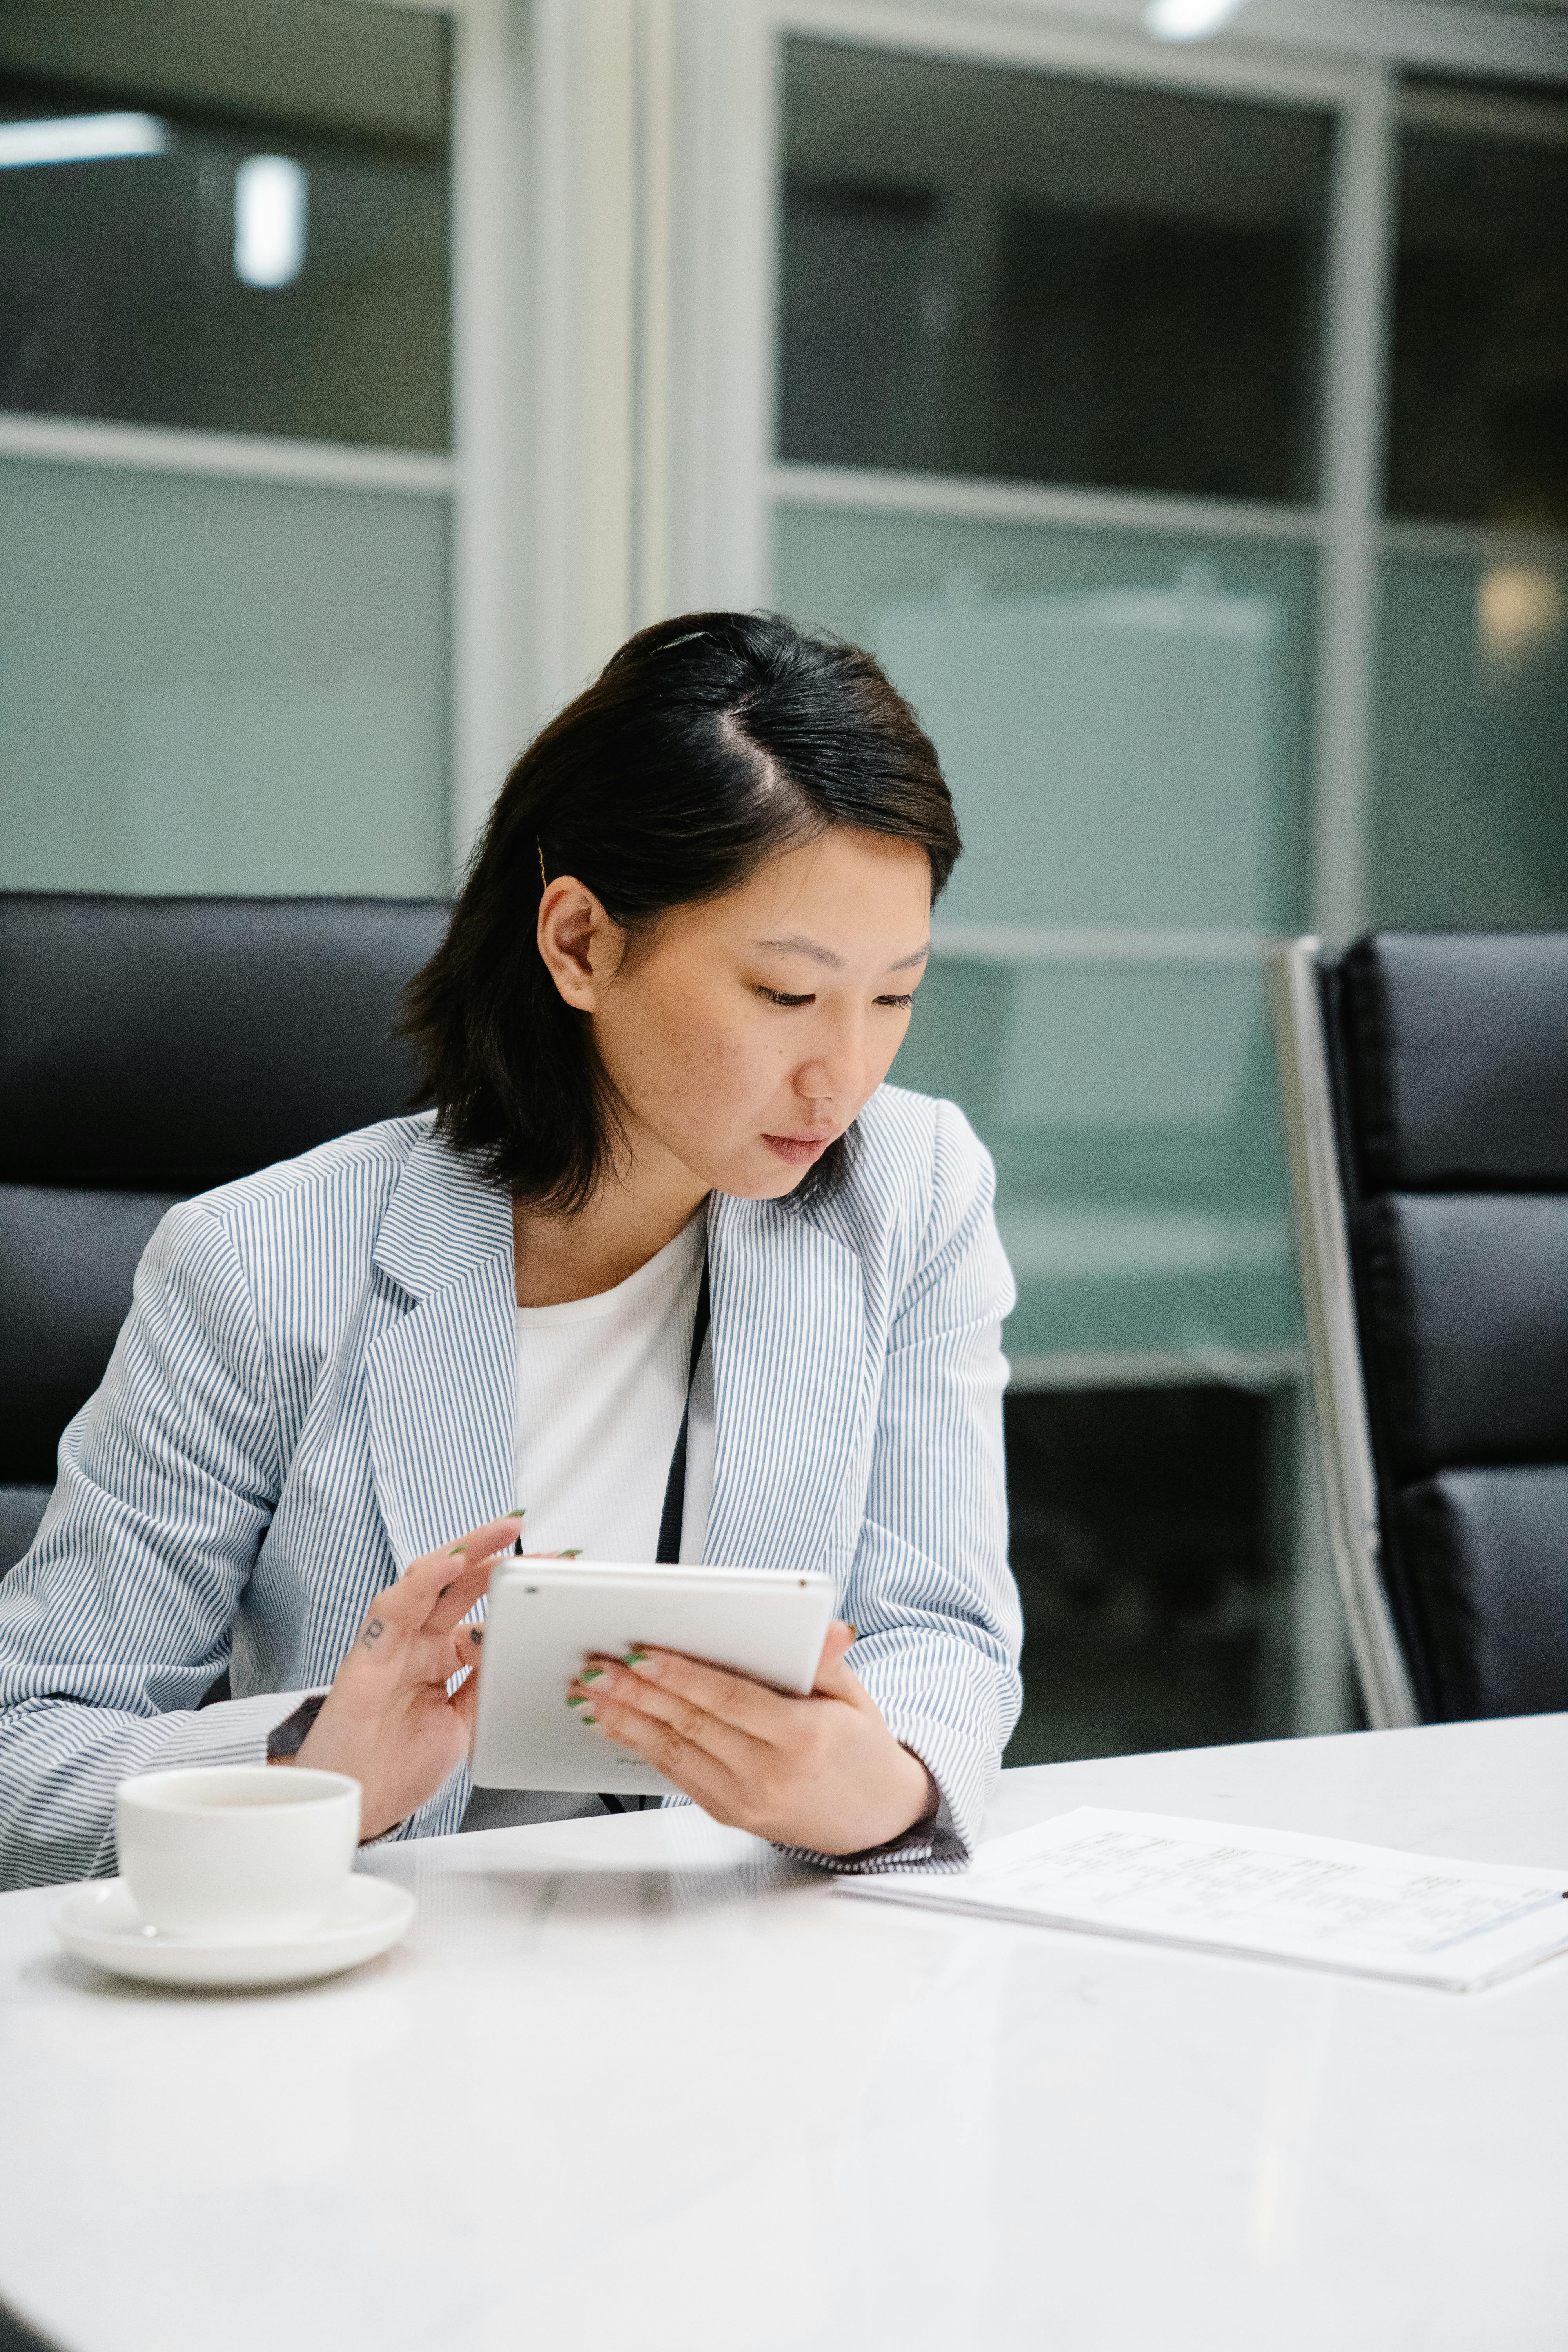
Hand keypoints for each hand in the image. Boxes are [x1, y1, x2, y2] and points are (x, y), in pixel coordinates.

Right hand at [280, 1513, 518, 1839]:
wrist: (357, 1807)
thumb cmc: (400, 1768)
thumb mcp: (464, 1722)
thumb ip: (484, 1682)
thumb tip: (516, 1646)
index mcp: (437, 1658)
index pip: (478, 1610)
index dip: (510, 1592)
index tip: (550, 1574)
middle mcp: (413, 1644)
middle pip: (454, 1585)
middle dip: (491, 1553)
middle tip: (524, 1529)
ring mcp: (389, 1646)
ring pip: (424, 1583)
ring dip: (462, 1554)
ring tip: (498, 1533)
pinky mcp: (365, 1657)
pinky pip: (394, 1608)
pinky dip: (424, 1582)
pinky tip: (451, 1563)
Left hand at [567, 1623, 937, 1855]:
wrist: (874, 1819)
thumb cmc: (861, 1750)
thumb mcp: (856, 1697)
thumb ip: (826, 1662)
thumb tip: (824, 1628)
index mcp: (801, 1738)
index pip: (729, 1699)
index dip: (681, 1676)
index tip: (641, 1653)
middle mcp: (769, 1774)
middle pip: (690, 1724)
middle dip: (636, 1693)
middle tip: (596, 1666)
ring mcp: (745, 1800)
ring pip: (672, 1752)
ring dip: (625, 1719)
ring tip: (589, 1692)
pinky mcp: (728, 1814)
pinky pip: (676, 1774)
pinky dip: (640, 1746)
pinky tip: (615, 1723)